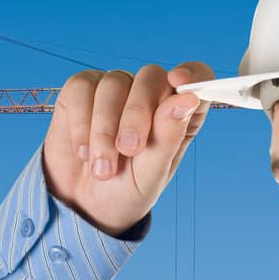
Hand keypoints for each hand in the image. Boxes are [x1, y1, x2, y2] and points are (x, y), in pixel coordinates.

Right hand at [44, 62, 212, 236]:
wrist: (83, 206)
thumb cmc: (127, 189)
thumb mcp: (152, 172)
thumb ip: (170, 135)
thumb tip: (187, 99)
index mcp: (179, 113)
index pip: (198, 77)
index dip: (193, 73)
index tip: (179, 82)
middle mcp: (150, 95)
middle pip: (151, 76)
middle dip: (137, 113)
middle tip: (129, 149)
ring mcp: (116, 89)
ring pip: (114, 82)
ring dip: (105, 128)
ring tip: (103, 167)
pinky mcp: (81, 91)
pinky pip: (82, 87)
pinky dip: (80, 121)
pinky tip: (83, 151)